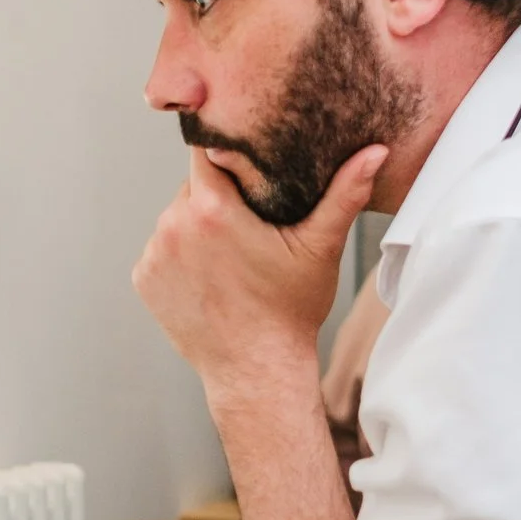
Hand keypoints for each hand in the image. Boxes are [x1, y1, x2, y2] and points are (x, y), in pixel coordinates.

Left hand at [133, 145, 386, 390]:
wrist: (257, 371)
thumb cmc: (291, 310)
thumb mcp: (320, 248)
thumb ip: (344, 194)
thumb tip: (377, 152)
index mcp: (212, 208)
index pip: (207, 148)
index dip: (227, 148)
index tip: (246, 160)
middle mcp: (173, 225)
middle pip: (193, 185)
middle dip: (218, 193)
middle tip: (250, 219)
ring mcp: (154, 254)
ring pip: (176, 217)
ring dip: (197, 225)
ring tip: (231, 252)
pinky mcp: (144, 279)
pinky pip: (161, 250)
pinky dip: (181, 256)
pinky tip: (211, 275)